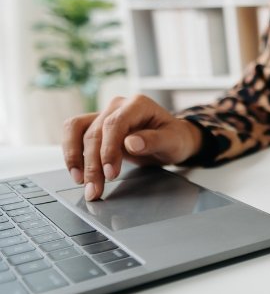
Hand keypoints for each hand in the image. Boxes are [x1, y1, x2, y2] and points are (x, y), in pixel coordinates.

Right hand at [62, 95, 202, 200]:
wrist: (171, 139)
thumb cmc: (174, 138)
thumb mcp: (173, 142)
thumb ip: (154, 140)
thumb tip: (131, 143)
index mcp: (138, 104)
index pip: (114, 124)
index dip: (109, 150)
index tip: (111, 173)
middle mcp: (117, 106)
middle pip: (95, 133)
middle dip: (93, 164)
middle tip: (95, 189)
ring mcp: (104, 114)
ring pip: (77, 131)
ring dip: (75, 158)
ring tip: (81, 182)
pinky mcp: (95, 125)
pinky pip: (74, 133)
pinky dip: (71, 152)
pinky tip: (76, 172)